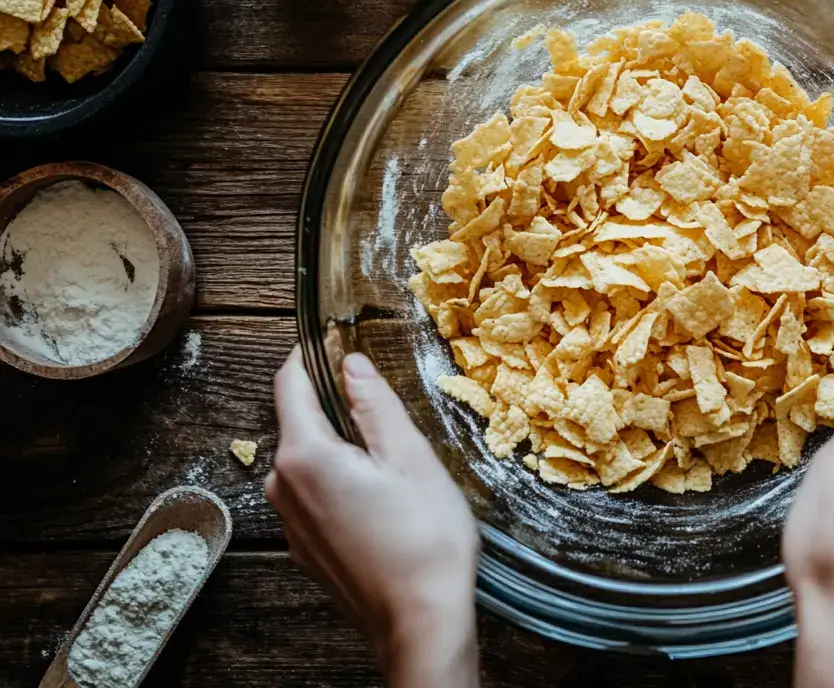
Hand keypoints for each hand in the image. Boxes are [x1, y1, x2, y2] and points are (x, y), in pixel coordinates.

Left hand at [266, 347, 481, 687]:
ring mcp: (290, 521)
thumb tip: (350, 363)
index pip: (289, 383)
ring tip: (394, 464)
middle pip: (300, 422)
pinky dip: (341, 484)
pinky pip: (315, 495)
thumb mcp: (410, 457)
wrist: (420, 623)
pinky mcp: (305, 548)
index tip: (335, 339)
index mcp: (304, 456)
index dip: (310, 354)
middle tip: (389, 413)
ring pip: (308, 461)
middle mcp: (282, 486)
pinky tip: (383, 501)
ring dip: (342, 449)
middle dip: (337, 407)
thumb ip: (375, 404)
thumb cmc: (424, 540)